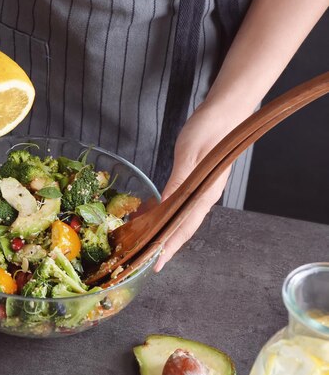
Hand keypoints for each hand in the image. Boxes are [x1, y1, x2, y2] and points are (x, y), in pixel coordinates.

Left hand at [153, 106, 234, 271]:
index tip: (156, 264)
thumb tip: (165, 207)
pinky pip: (183, 205)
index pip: (184, 228)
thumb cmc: (209, 128)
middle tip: (147, 261)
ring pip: (183, 219)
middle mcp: (206, 196)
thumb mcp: (189, 154)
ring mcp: (204, 190)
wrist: (227, 110)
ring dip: (167, 233)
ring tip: (150, 245)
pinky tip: (159, 217)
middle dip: (166, 246)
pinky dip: (169, 215)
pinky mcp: (199, 181)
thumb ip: (178, 182)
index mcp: (205, 194)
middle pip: (184, 228)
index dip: (169, 248)